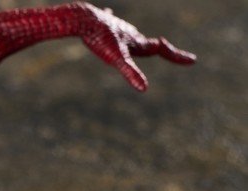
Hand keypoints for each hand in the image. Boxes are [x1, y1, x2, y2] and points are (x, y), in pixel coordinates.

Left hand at [77, 4, 195, 90]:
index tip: (193, 60)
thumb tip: (144, 89)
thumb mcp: (116, 60)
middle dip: (160, 49)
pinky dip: (112, 21)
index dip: (177, 56)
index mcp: (138, 43)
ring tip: (138, 41)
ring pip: (131, 34)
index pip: (162, 50)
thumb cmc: (100, 40)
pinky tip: (109, 14)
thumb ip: (130, 73)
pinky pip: (111, 20)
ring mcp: (118, 27)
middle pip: (148, 44)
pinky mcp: (104, 22)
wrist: (85, 19)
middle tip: (171, 52)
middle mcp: (131, 34)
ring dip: (136, 39)